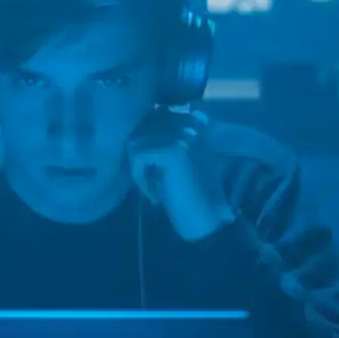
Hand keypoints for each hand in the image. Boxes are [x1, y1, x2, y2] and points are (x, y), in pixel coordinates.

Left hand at [127, 108, 235, 242]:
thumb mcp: (172, 160)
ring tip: (153, 188)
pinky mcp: (172, 150)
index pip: (151, 118)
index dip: (144, 146)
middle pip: (140, 129)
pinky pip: (138, 157)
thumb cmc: (188, 193)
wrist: (206, 219)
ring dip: (138, 169)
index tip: (156, 171)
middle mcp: (189, 121)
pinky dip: (140, 179)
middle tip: (152, 183)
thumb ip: (158, 140)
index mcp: (193, 119)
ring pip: (136, 143)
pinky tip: (155, 195)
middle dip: (139, 158)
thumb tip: (132, 132)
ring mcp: (182, 134)